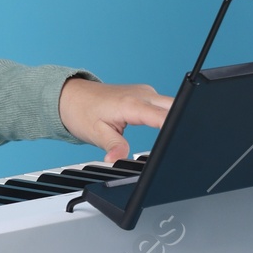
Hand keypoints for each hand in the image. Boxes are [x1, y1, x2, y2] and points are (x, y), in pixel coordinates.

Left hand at [59, 77, 173, 165]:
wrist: (72, 97)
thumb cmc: (82, 112)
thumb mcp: (96, 134)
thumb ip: (113, 146)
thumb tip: (118, 160)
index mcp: (131, 104)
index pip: (163, 116)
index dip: (174, 129)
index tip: (178, 142)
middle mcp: (142, 94)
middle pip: (174, 107)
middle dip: (180, 123)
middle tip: (177, 144)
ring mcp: (145, 92)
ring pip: (171, 104)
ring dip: (173, 119)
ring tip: (170, 137)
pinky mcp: (145, 94)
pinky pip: (163, 104)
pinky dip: (166, 115)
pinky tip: (163, 127)